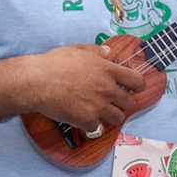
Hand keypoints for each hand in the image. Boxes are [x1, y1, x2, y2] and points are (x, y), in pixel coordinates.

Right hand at [20, 44, 148, 130]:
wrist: (37, 81)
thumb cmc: (55, 63)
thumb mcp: (78, 50)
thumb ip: (96, 51)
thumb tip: (108, 51)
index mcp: (108, 70)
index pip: (137, 81)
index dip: (138, 86)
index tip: (135, 88)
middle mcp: (107, 89)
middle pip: (130, 103)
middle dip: (125, 102)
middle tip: (116, 101)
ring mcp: (98, 106)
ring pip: (118, 118)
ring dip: (112, 115)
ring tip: (102, 111)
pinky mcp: (87, 120)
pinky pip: (98, 127)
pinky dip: (92, 124)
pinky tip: (84, 118)